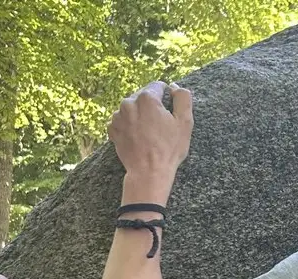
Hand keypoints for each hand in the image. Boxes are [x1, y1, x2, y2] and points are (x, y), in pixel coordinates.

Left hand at [108, 81, 192, 200]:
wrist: (148, 172)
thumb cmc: (168, 149)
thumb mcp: (185, 122)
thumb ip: (182, 98)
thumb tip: (174, 87)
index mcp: (146, 98)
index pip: (158, 86)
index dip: (167, 98)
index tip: (169, 112)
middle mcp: (128, 103)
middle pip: (143, 97)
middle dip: (152, 107)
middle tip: (160, 127)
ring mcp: (118, 116)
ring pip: (132, 108)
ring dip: (140, 116)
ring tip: (149, 133)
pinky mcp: (112, 129)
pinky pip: (123, 120)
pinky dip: (130, 126)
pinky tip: (139, 137)